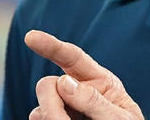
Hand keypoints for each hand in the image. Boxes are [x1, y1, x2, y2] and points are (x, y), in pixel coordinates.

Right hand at [24, 29, 143, 119]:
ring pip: (40, 107)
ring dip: (51, 117)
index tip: (30, 37)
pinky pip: (38, 119)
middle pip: (48, 84)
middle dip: (50, 101)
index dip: (51, 46)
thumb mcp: (119, 117)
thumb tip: (63, 81)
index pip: (73, 58)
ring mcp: (63, 109)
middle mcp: (77, 91)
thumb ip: (94, 100)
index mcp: (99, 81)